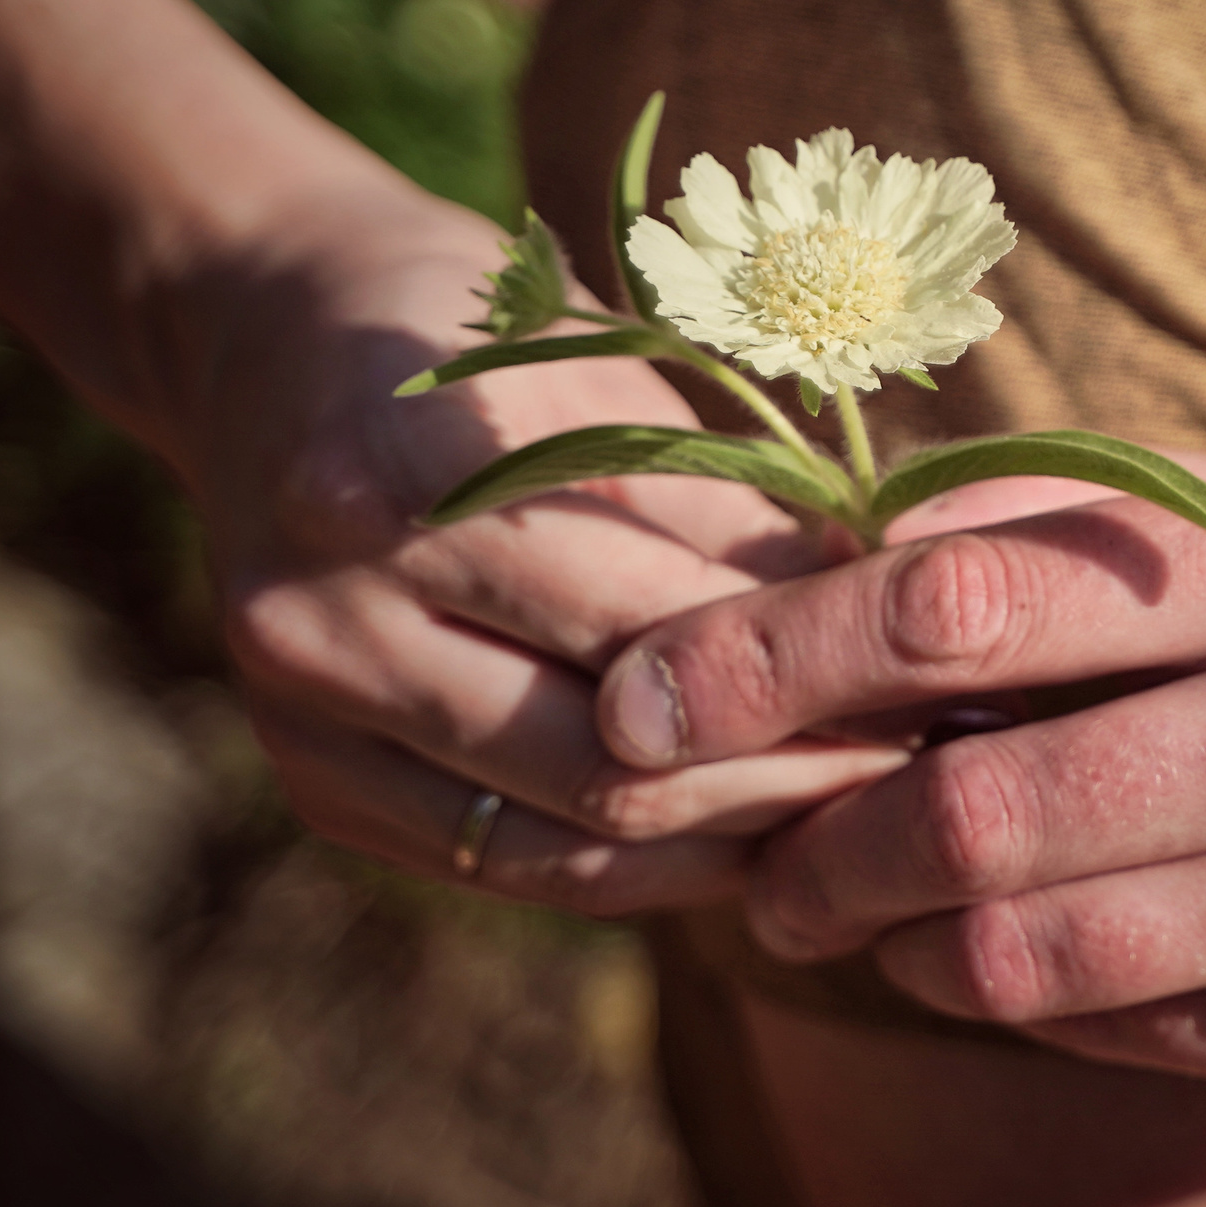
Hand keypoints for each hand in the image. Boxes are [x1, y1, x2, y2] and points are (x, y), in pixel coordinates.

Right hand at [150, 180, 912, 915]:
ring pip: (566, 840)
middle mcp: (325, 609)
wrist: (266, 342)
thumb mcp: (608, 381)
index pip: (653, 623)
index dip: (812, 667)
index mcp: (400, 475)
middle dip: (790, 778)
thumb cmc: (476, 339)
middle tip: (927, 771)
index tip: (939, 680)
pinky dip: (640, 867)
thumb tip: (896, 615)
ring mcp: (303, 714)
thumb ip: (731, 509)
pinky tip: (741, 838)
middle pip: (611, 761)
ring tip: (860, 816)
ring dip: (729, 842)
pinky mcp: (312, 786)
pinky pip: (511, 865)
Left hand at [589, 454, 1205, 1128]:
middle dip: (801, 845)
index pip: (971, 595)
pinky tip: (1013, 963)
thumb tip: (897, 543)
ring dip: (896, 945)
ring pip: (1029, 952)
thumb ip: (1144, 515)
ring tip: (848, 918)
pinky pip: (1134, 1034)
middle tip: (732, 853)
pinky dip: (1031, 1001)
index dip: (774, 654)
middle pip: (968, 807)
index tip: (649, 698)